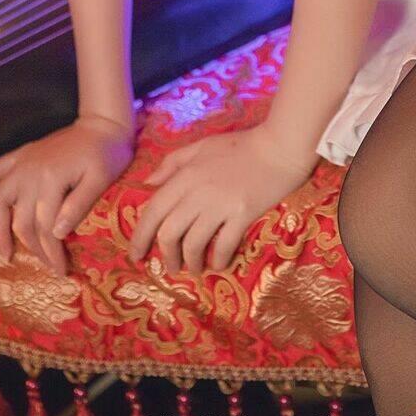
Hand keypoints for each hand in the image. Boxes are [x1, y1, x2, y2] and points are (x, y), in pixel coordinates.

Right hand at [0, 112, 140, 274]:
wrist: (102, 123)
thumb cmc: (106, 153)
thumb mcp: (101, 179)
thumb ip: (79, 205)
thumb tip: (57, 234)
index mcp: (52, 178)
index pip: (45, 227)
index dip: (52, 253)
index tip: (61, 271)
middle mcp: (30, 172)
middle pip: (23, 221)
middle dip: (34, 249)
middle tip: (47, 266)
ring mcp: (22, 163)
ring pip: (0, 202)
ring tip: (5, 253)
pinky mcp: (19, 155)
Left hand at [129, 124, 316, 277]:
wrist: (279, 147)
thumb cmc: (240, 146)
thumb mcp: (201, 146)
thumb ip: (173, 163)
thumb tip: (148, 184)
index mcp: (185, 175)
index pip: (153, 211)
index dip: (140, 236)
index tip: (136, 255)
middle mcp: (198, 192)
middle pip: (169, 233)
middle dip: (165, 256)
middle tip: (169, 267)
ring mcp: (220, 205)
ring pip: (193, 244)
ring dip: (190, 263)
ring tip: (194, 269)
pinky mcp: (242, 215)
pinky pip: (223, 246)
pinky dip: (217, 260)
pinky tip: (218, 264)